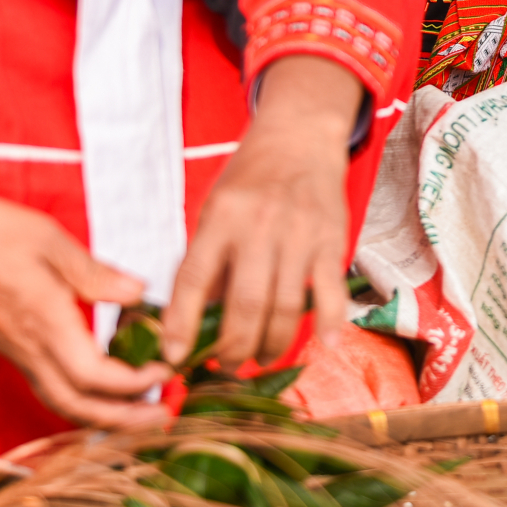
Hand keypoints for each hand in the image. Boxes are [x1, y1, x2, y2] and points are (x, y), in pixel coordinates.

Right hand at [0, 162, 168, 426]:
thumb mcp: (50, 241)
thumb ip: (95, 273)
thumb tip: (138, 293)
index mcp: (45, 324)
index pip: (95, 377)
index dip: (134, 384)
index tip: (165, 370)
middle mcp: (30, 349)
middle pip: (78, 407)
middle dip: (123, 420)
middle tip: (161, 417)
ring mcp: (17, 352)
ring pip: (61, 403)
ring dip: (102, 416)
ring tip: (137, 410)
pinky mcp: (10, 347)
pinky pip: (48, 387)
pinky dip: (79, 399)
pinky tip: (100, 386)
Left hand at [163, 55, 362, 371]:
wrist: (300, 139)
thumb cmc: (250, 180)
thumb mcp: (216, 209)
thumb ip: (209, 260)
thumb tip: (195, 323)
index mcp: (221, 218)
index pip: (194, 278)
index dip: (181, 324)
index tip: (174, 358)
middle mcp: (258, 227)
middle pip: (244, 305)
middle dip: (233, 349)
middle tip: (228, 367)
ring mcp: (298, 235)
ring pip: (284, 308)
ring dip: (272, 345)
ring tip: (261, 358)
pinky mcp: (332, 241)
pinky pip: (331, 292)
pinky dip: (329, 323)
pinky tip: (323, 346)